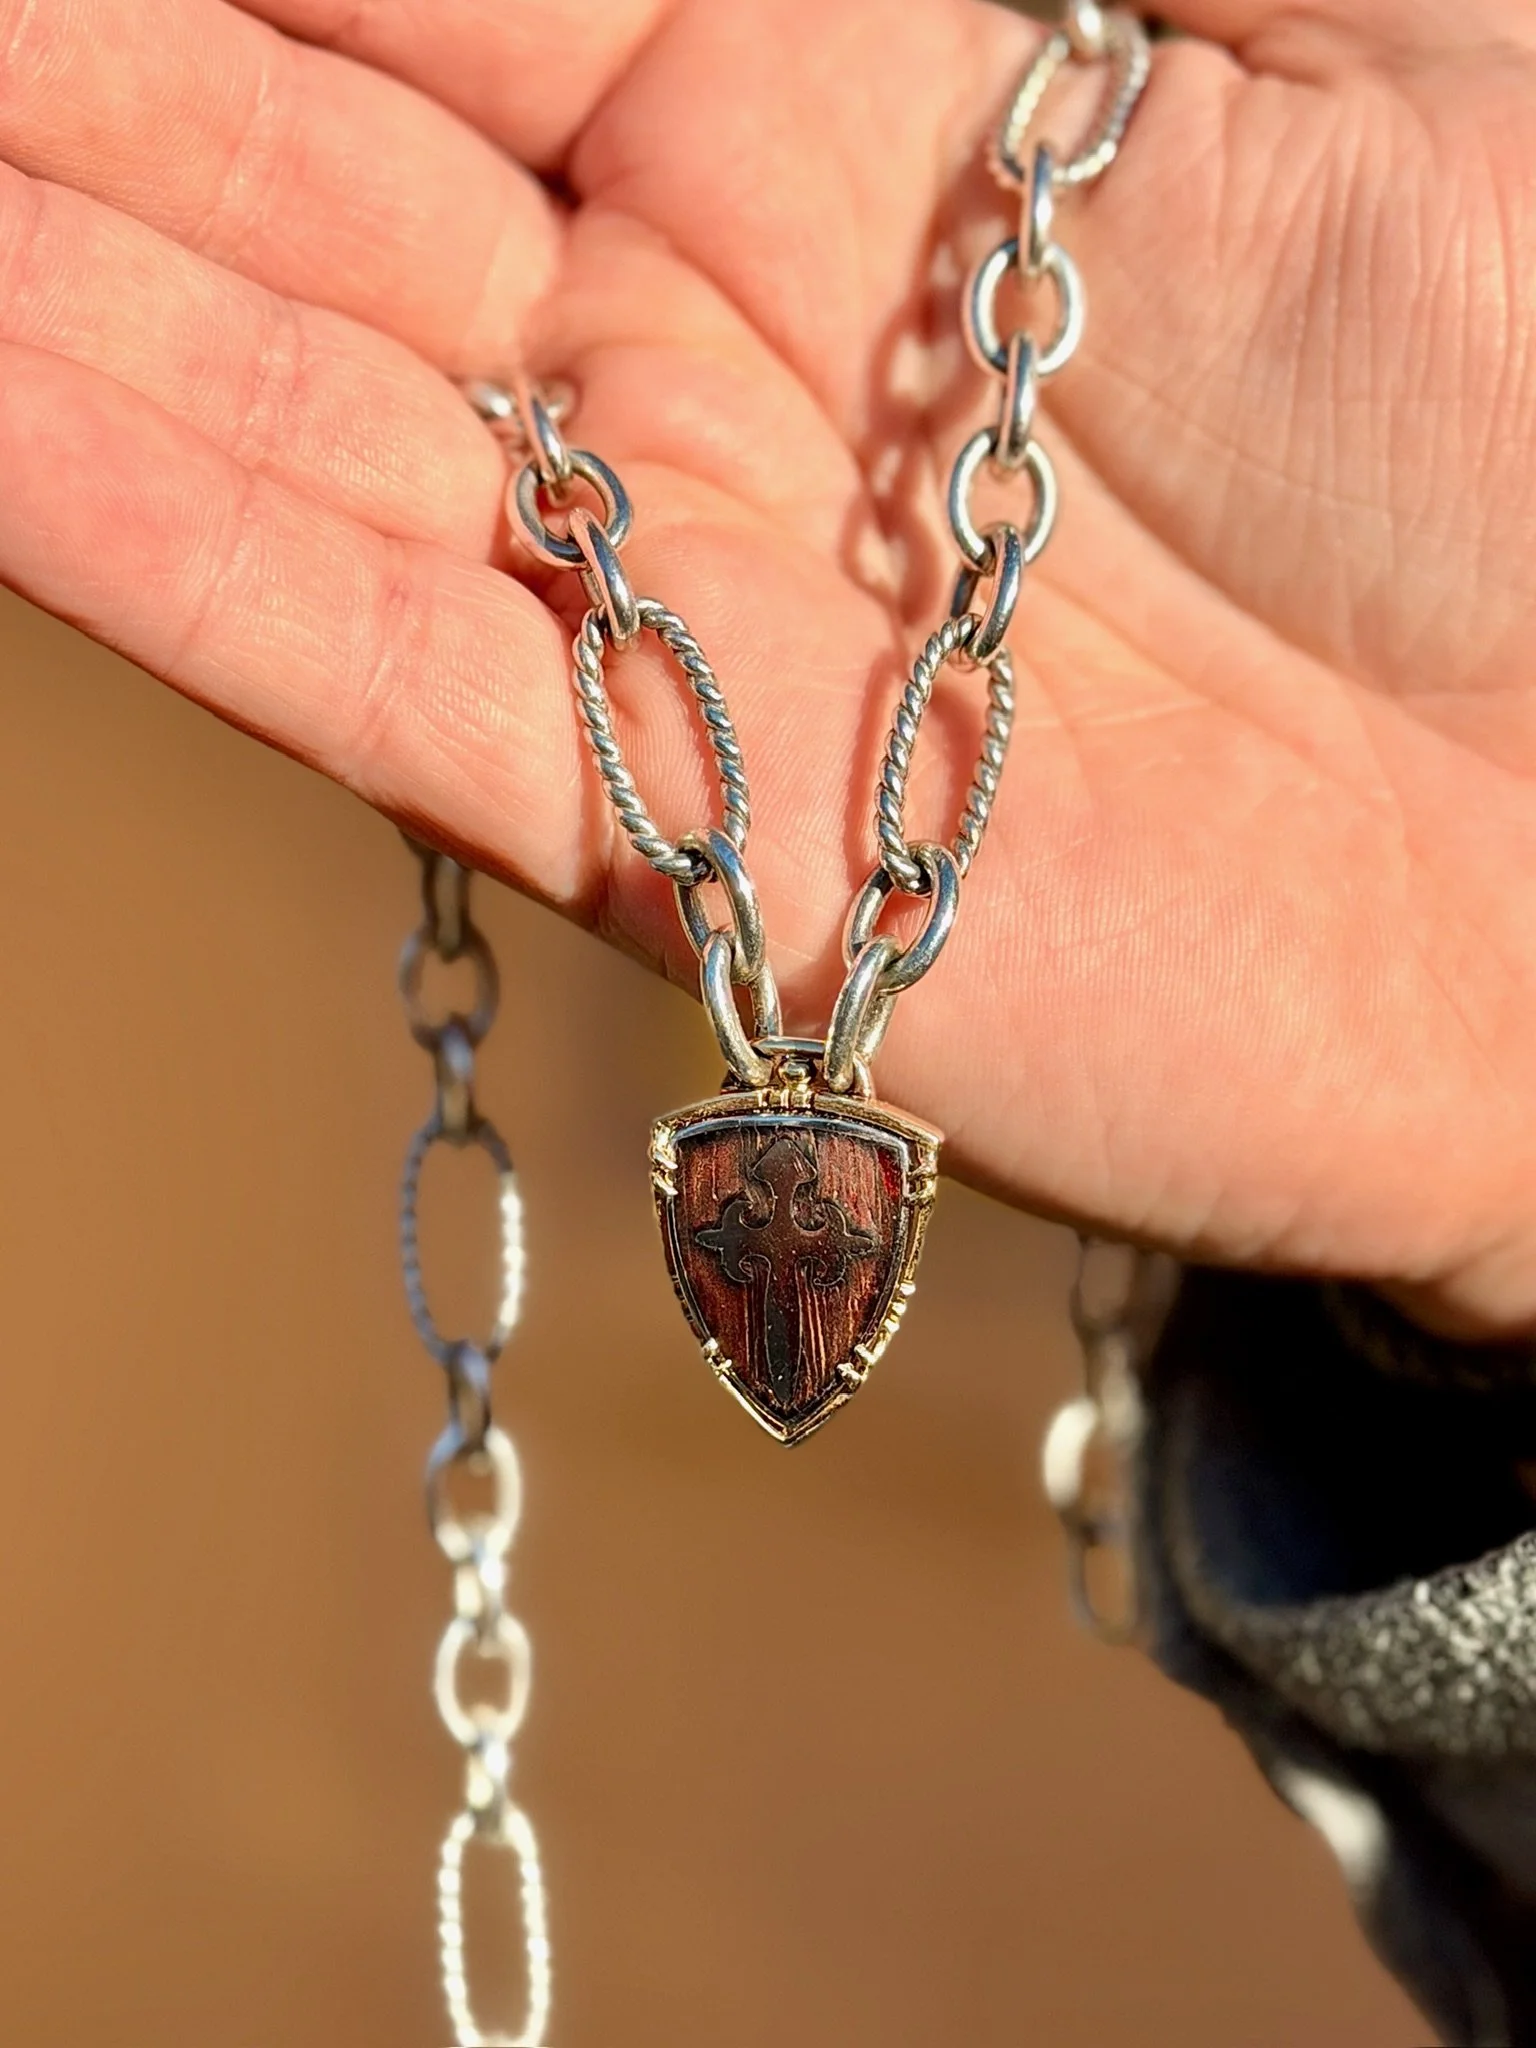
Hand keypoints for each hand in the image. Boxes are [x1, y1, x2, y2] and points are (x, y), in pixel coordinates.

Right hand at [0, 0, 1532, 1333]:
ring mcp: (648, 591)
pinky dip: (131, 528)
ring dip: (49, 271)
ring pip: (258, 393)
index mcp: (834, 84)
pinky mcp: (651, 826)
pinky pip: (341, 651)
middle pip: (289, 147)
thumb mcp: (1371, 1)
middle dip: (85, 76)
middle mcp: (687, 334)